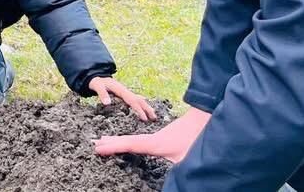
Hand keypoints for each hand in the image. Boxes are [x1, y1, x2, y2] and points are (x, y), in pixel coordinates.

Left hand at [87, 76, 156, 121]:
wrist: (97, 76)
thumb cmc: (97, 82)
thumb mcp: (97, 87)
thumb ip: (102, 94)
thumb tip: (107, 104)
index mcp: (121, 90)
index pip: (132, 101)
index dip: (138, 110)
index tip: (144, 118)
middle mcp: (125, 91)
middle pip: (139, 100)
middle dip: (147, 109)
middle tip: (154, 118)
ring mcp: (126, 92)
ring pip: (139, 99)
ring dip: (146, 107)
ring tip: (154, 116)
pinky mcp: (124, 94)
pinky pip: (135, 100)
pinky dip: (142, 105)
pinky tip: (145, 111)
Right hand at [94, 106, 210, 164]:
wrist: (210, 118)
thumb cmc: (201, 141)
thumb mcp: (188, 161)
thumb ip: (177, 175)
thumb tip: (172, 187)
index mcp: (157, 143)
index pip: (131, 145)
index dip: (113, 147)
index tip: (97, 148)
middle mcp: (155, 138)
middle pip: (128, 140)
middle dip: (111, 142)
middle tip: (93, 143)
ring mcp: (160, 136)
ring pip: (135, 139)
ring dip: (119, 139)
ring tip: (105, 140)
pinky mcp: (166, 136)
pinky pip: (142, 139)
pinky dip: (130, 140)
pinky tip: (132, 143)